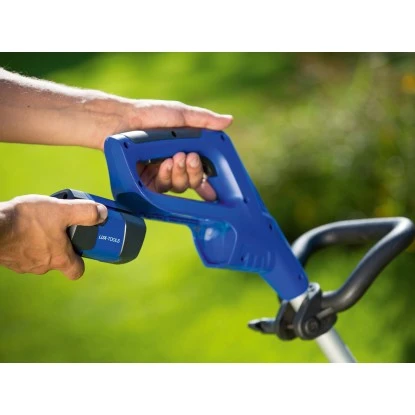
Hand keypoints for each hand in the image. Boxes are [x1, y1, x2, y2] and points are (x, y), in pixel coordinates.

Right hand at [0, 195, 107, 279]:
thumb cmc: (27, 221)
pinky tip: (22, 230)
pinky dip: (25, 244)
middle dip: (61, 247)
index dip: (80, 262)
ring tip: (39, 226)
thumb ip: (85, 212)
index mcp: (59, 258)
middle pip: (58, 261)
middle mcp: (43, 267)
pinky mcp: (9, 260)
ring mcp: (24, 265)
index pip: (76, 272)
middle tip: (60, 230)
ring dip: (42, 244)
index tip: (81, 250)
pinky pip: (23, 254)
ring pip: (40, 257)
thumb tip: (102, 214)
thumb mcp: (62, 210)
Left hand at [109, 100, 232, 200]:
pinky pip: (161, 189)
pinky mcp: (145, 181)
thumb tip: (228, 120)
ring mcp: (160, 174)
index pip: (201, 172)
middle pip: (192, 182)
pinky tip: (164, 165)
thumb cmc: (150, 114)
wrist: (122, 120)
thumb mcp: (181, 115)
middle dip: (195, 173)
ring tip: (174, 158)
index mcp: (186, 152)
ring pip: (178, 186)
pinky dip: (166, 177)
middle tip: (190, 158)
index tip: (217, 187)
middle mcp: (174, 166)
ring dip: (180, 173)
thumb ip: (204, 120)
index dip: (210, 182)